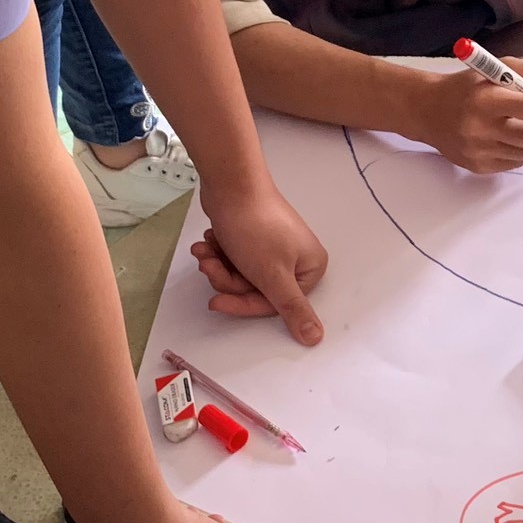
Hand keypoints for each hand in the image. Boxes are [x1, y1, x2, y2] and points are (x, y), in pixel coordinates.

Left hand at [191, 183, 328, 342]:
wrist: (231, 183)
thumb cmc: (255, 229)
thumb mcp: (274, 275)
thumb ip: (293, 309)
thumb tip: (316, 339)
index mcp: (310, 268)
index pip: (274, 304)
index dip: (242, 303)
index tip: (216, 300)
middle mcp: (296, 258)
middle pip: (256, 289)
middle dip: (227, 278)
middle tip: (210, 262)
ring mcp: (274, 246)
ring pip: (242, 275)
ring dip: (218, 264)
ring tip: (206, 248)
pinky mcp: (254, 236)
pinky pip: (236, 257)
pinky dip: (219, 251)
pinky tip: (208, 239)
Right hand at [409, 56, 522, 173]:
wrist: (427, 110)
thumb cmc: (467, 87)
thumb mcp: (497, 68)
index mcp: (487, 100)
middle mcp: (481, 128)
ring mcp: (478, 151)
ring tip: (514, 125)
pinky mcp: (477, 167)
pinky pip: (514, 163)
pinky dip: (516, 151)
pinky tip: (502, 138)